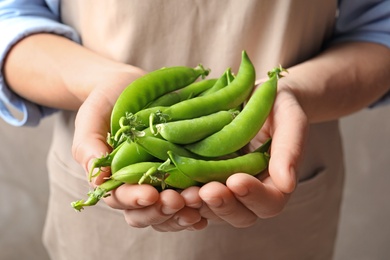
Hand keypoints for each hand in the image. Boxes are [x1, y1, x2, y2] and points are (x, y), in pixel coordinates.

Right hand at [72, 63, 206, 230]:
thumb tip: (98, 180)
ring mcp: (163, 180)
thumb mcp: (92, 119)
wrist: (130, 86)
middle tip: (178, 201)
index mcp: (116, 179)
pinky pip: (192, 195)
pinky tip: (210, 202)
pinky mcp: (183, 170)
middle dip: (163, 210)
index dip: (135, 200)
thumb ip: (89, 147)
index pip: (122, 199)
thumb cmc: (106, 104)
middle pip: (149, 212)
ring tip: (198, 200)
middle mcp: (140, 185)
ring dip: (184, 210)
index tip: (150, 195)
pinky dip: (201, 203)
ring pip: (172, 209)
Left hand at [193, 83, 307, 226]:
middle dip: (223, 205)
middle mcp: (249, 193)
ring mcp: (224, 188)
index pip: (269, 202)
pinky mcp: (203, 179)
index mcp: (275, 183)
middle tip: (207, 191)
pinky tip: (170, 187)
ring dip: (198, 205)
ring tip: (185, 193)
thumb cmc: (277, 106)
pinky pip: (194, 196)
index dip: (254, 196)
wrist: (253, 96)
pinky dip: (182, 197)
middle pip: (239, 215)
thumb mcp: (290, 119)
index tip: (237, 181)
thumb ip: (290, 148)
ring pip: (212, 211)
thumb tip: (288, 183)